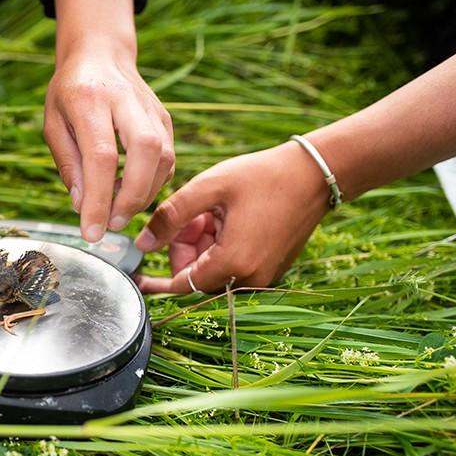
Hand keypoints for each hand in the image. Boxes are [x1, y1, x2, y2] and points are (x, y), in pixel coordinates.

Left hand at [44, 40, 174, 242]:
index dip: (98, 199)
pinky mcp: (165, 118)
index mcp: (91, 100)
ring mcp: (152, 108)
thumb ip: (68, 164)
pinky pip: (169, 158)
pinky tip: (132, 193)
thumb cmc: (69, 92)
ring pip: (164, 156)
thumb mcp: (53, 124)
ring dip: (144, 193)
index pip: (101, 156)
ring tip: (119, 212)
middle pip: (145, 151)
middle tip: (113, 224)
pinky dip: (154, 183)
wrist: (100, 54)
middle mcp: (127, 101)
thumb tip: (81, 206)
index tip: (91, 232)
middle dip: (132, 196)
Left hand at [134, 142, 330, 293]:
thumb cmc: (263, 176)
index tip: (139, 275)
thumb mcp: (208, 188)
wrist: (315, 172)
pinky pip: (233, 263)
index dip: (158, 278)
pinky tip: (228, 216)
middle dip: (186, 246)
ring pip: (213, 267)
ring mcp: (263, 275)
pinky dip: (221, 244)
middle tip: (194, 214)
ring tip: (215, 209)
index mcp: (234, 262)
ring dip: (203, 242)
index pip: (182, 283)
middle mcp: (250, 277)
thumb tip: (143, 244)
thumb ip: (170, 216)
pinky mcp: (270, 268)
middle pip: (197, 274)